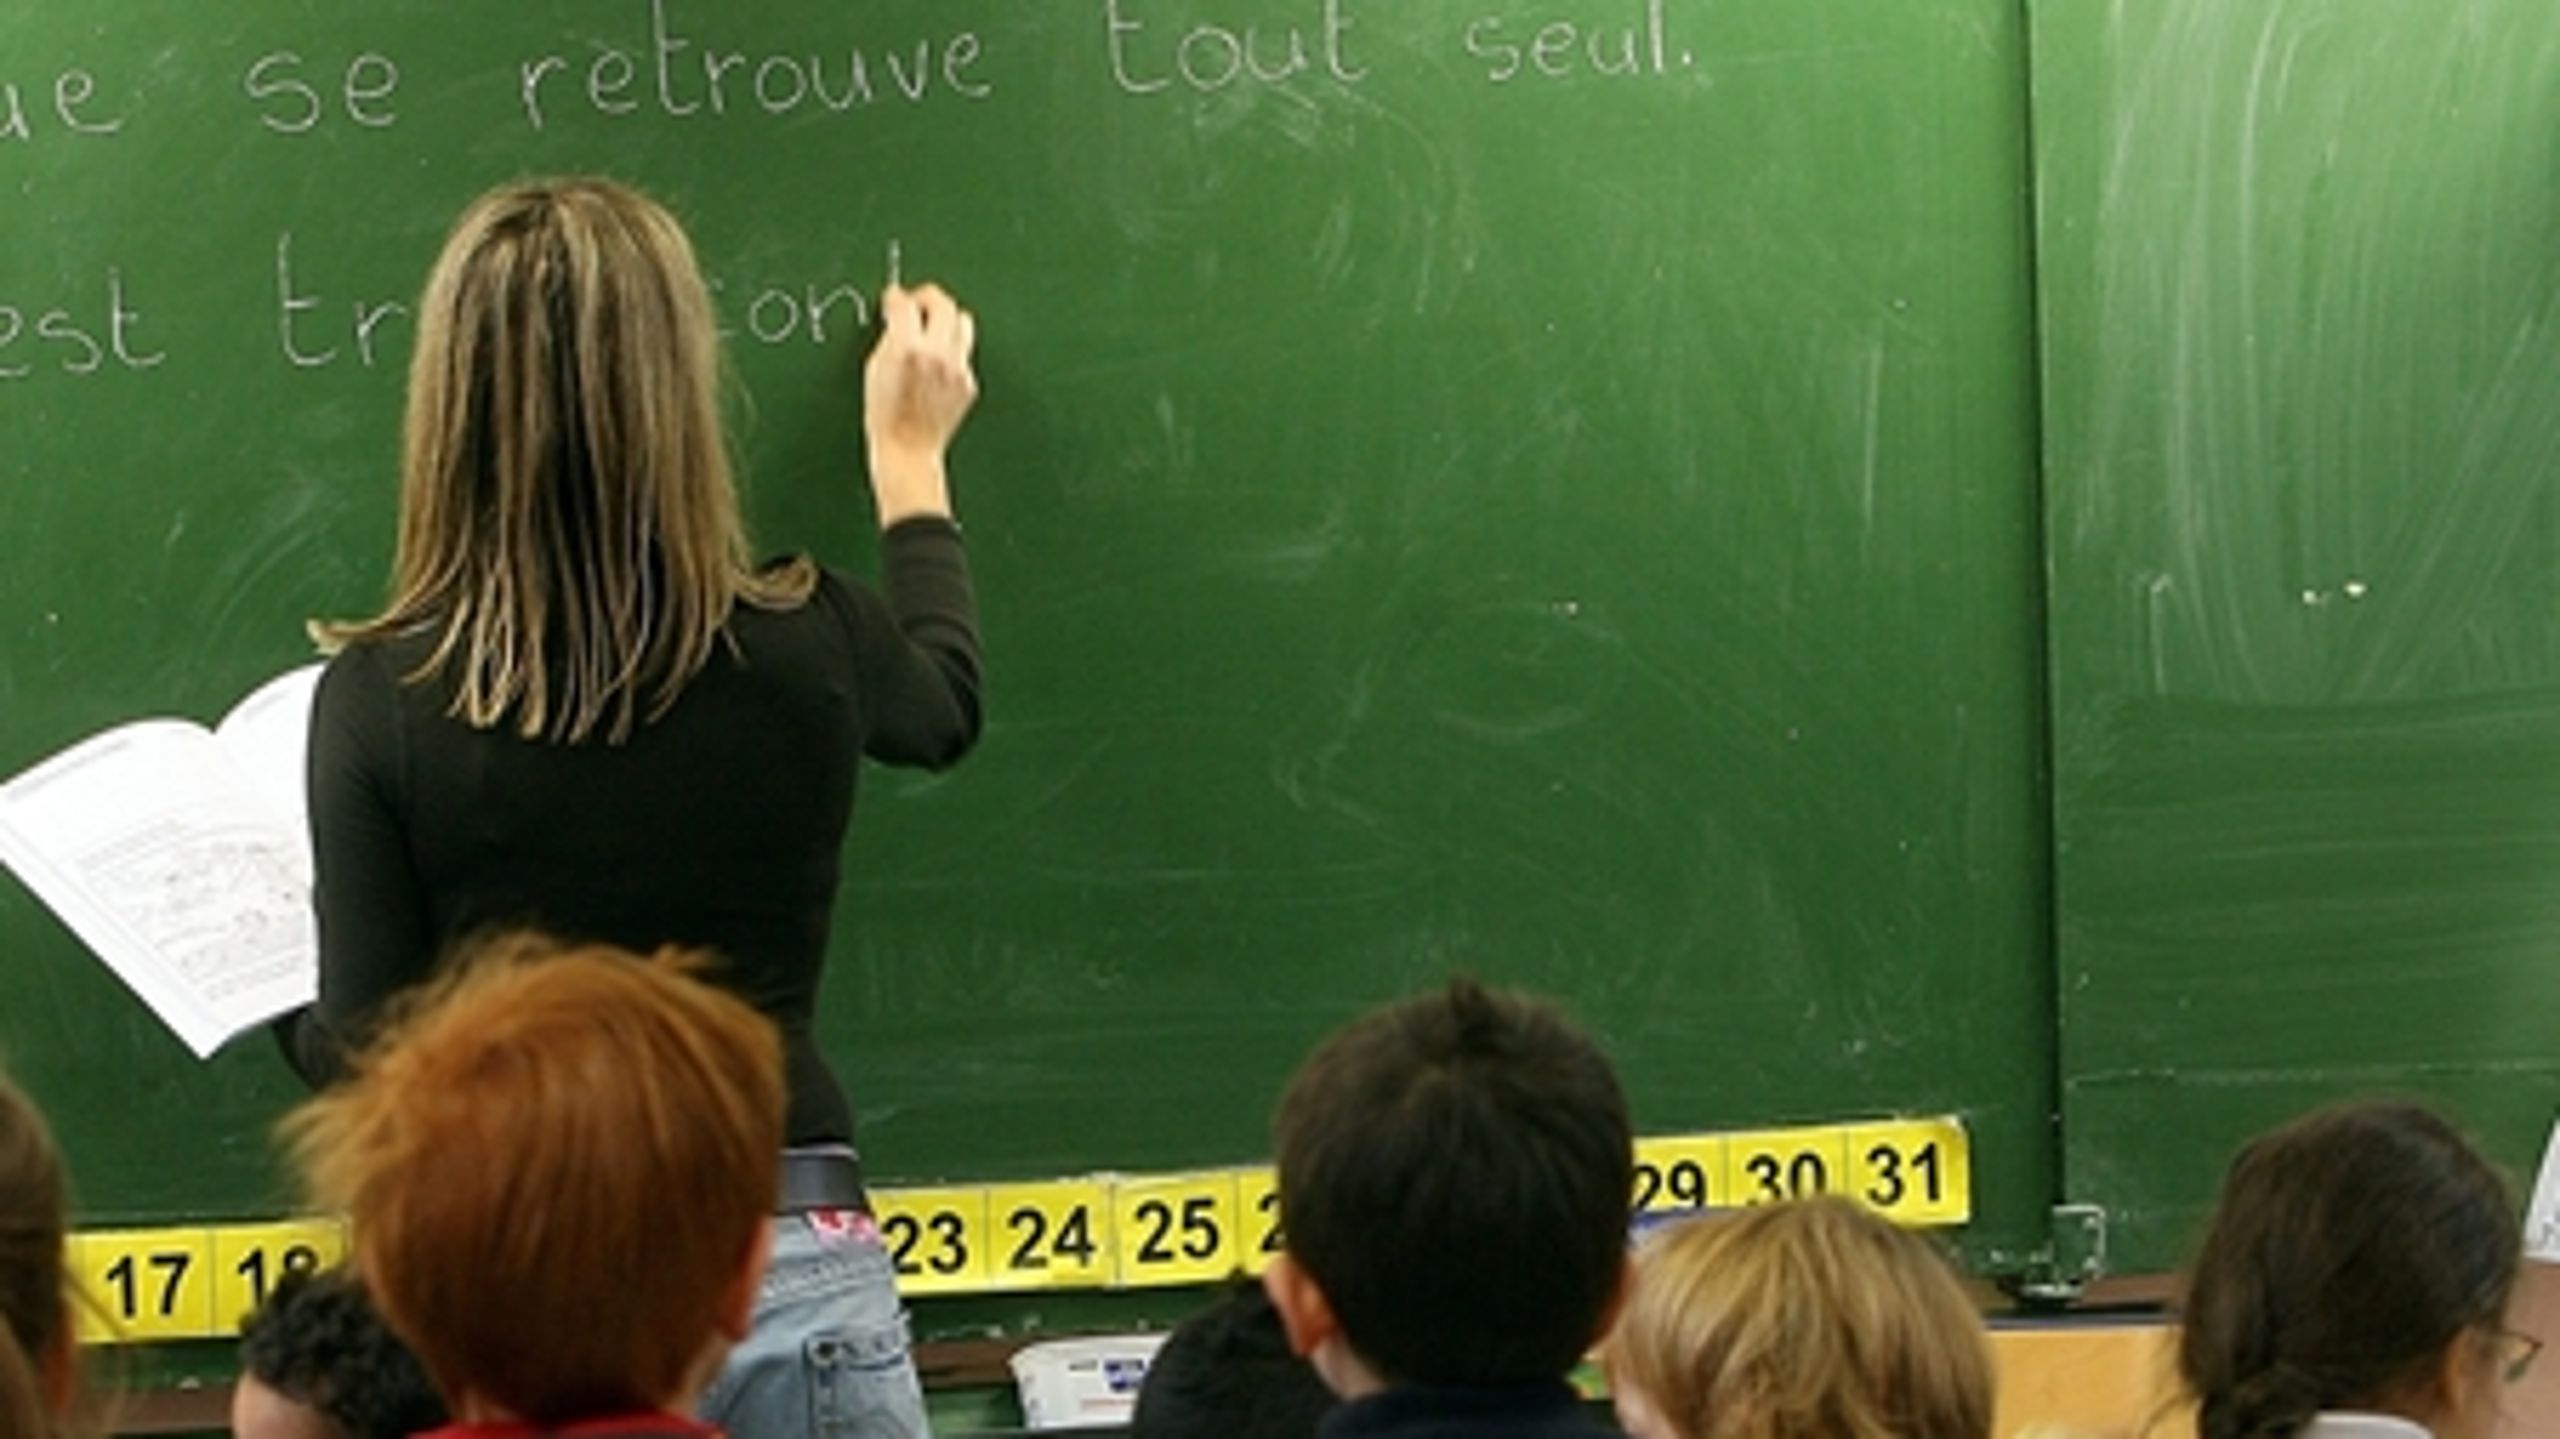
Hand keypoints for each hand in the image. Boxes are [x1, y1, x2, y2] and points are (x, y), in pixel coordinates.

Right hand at [864, 282, 977, 525]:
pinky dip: (951, 351)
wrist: (907, 450)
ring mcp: (958, 369)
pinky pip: (964, 354)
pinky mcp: (970, 383)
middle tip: (916, 304)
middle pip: (943, 303)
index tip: (894, 297)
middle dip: (926, 297)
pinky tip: (936, 366)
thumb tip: (899, 313)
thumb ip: (890, 336)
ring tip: (931, 330)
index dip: (896, 296)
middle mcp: (938, 355)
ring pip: (963, 323)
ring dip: (946, 319)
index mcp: (907, 349)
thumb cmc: (883, 414)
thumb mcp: (874, 369)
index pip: (906, 303)